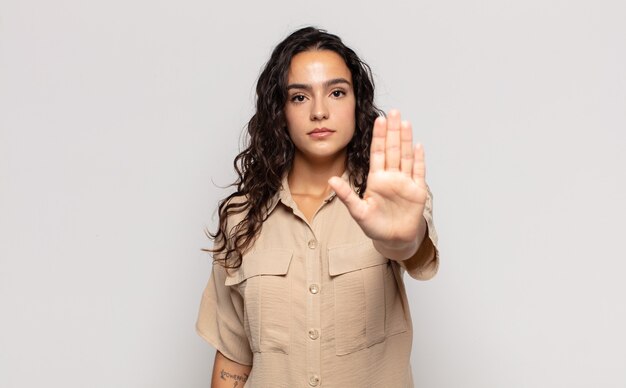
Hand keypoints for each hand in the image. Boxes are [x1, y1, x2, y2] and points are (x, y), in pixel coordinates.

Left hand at [328, 109, 427, 257]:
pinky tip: (418, 146)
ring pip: (406, 157)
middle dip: (393, 131)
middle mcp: (391, 177)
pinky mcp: (417, 191)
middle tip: (393, 112)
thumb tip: (331, 180)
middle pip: (393, 149)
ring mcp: (405, 183)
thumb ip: (346, 196)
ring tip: (405, 122)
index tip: (378, 120)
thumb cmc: (375, 226)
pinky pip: (418, 172)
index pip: (378, 153)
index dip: (379, 137)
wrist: (394, 240)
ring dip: (406, 140)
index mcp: (376, 179)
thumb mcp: (358, 212)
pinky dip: (419, 160)